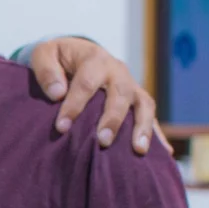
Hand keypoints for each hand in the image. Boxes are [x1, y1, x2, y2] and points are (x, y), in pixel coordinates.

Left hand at [28, 38, 166, 153]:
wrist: (78, 53)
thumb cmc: (58, 58)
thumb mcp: (44, 54)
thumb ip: (46, 70)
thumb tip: (57, 93)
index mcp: (95, 59)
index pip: (86, 83)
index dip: (74, 105)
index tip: (62, 127)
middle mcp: (117, 72)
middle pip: (120, 94)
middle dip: (112, 119)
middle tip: (103, 141)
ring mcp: (131, 86)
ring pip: (144, 105)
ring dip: (142, 127)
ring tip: (138, 150)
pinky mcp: (137, 101)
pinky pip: (151, 117)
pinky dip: (158, 134)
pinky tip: (164, 154)